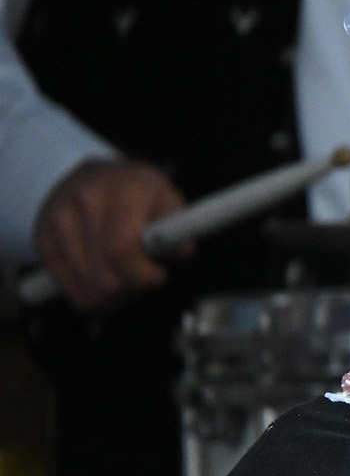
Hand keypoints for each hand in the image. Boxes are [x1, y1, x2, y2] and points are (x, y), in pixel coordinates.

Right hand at [32, 158, 184, 308]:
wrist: (95, 177)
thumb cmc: (140, 196)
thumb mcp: (168, 201)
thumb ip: (179, 227)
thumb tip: (181, 251)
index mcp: (124, 188)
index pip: (120, 248)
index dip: (142, 275)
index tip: (158, 276)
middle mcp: (85, 199)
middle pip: (105, 276)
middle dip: (131, 290)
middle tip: (142, 281)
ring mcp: (58, 218)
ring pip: (86, 288)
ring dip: (111, 297)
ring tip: (124, 279)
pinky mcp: (42, 237)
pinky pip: (66, 287)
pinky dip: (88, 295)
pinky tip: (102, 280)